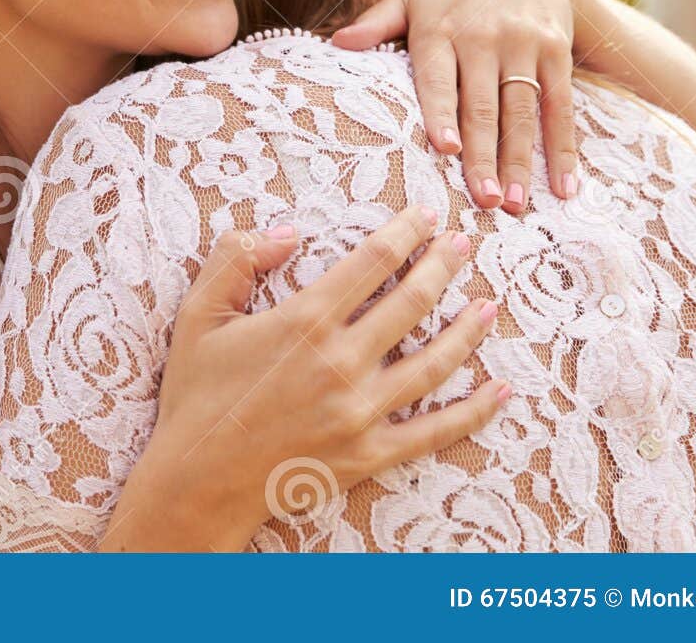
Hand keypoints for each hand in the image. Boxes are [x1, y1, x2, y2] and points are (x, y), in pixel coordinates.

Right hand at [110, 207, 505, 550]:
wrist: (197, 481)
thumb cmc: (196, 394)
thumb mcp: (198, 314)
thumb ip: (236, 260)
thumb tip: (287, 232)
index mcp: (305, 321)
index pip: (373, 261)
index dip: (405, 231)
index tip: (425, 214)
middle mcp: (342, 362)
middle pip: (413, 302)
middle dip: (443, 266)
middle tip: (464, 244)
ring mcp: (362, 412)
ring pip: (435, 362)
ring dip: (467, 329)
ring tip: (488, 304)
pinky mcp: (371, 454)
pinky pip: (436, 430)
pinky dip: (474, 411)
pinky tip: (499, 390)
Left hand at [332, 0, 578, 212]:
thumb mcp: (414, 0)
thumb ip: (376, 22)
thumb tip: (336, 43)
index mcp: (441, 31)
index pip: (439, 77)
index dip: (442, 112)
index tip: (446, 148)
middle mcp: (483, 38)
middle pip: (483, 104)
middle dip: (485, 154)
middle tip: (485, 200)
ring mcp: (523, 46)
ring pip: (522, 110)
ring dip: (521, 160)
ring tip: (516, 203)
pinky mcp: (556, 54)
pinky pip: (560, 106)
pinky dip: (563, 149)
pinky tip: (563, 187)